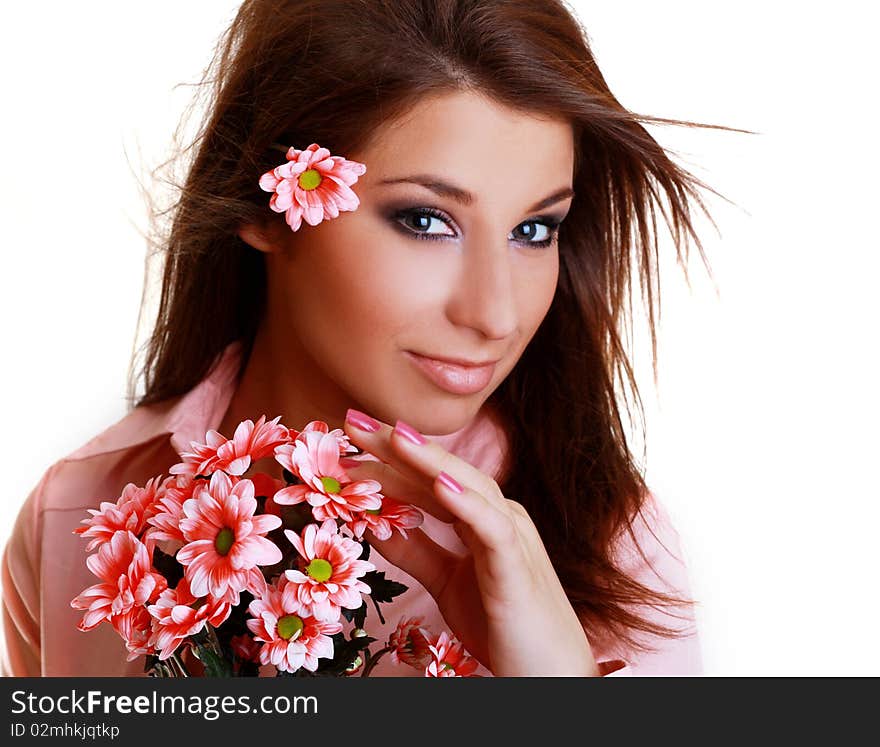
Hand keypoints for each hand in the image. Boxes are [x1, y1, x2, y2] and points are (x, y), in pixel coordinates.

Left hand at [342, 409, 600, 676]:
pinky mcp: (518, 567)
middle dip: (398, 446)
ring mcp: (512, 537)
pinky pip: (492, 528)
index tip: (347, 441)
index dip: (389, 458)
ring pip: (468, 487)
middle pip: (443, 472)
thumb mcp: (446, 582)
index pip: (428, 479)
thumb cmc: (503, 625)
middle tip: (354, 420)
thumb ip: (415, 551)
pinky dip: (466, 502)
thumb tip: (374, 522)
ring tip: (393, 436)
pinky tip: (439, 482)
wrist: (549, 675)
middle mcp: (498, 516)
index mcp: (481, 518)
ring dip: (429, 460)